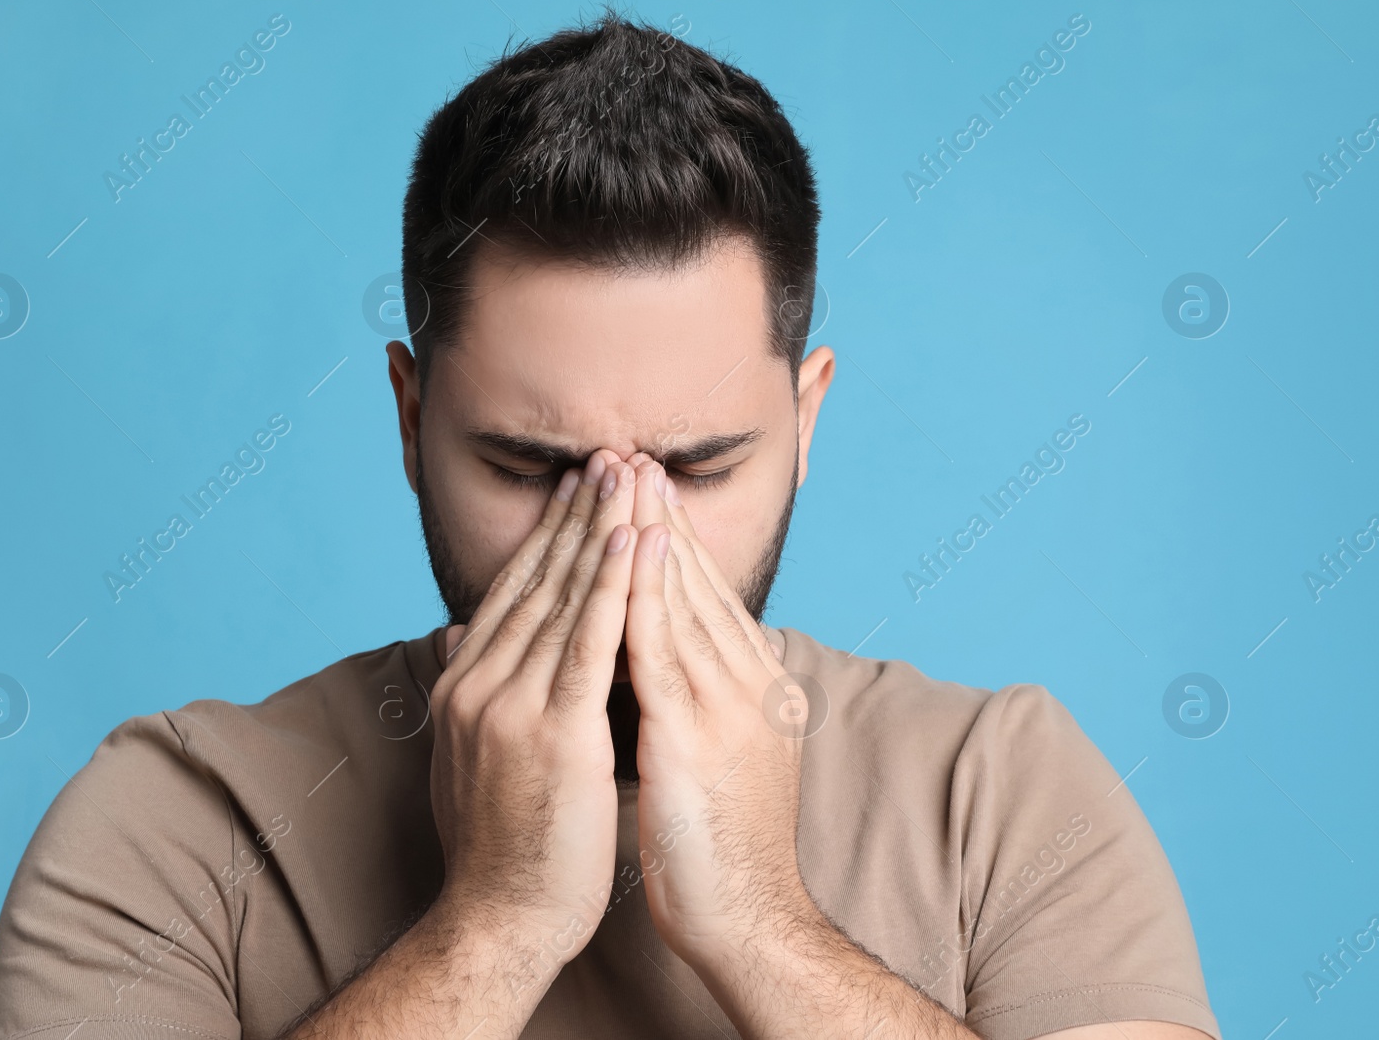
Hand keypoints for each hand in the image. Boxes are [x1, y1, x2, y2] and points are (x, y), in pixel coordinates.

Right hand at [428, 450, 639, 993]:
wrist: (501, 917)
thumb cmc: (501, 844)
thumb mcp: (475, 755)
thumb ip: (477, 692)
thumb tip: (468, 642)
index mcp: (465, 686)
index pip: (513, 593)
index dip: (549, 536)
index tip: (578, 489)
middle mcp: (479, 683)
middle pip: (538, 581)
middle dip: (578, 515)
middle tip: (611, 456)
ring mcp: (510, 705)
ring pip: (564, 599)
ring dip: (601, 531)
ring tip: (629, 476)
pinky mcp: (552, 733)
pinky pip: (589, 644)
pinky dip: (615, 588)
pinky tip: (635, 543)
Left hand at [620, 455, 809, 973]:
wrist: (749, 921)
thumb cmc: (719, 847)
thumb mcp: (716, 756)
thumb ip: (693, 701)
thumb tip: (659, 665)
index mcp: (757, 687)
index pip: (707, 596)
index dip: (672, 537)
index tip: (640, 488)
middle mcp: (752, 684)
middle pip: (698, 583)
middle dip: (658, 516)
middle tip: (627, 456)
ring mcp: (730, 707)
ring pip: (683, 602)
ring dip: (648, 535)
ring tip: (621, 479)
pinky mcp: (699, 736)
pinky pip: (664, 651)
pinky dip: (646, 596)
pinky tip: (626, 555)